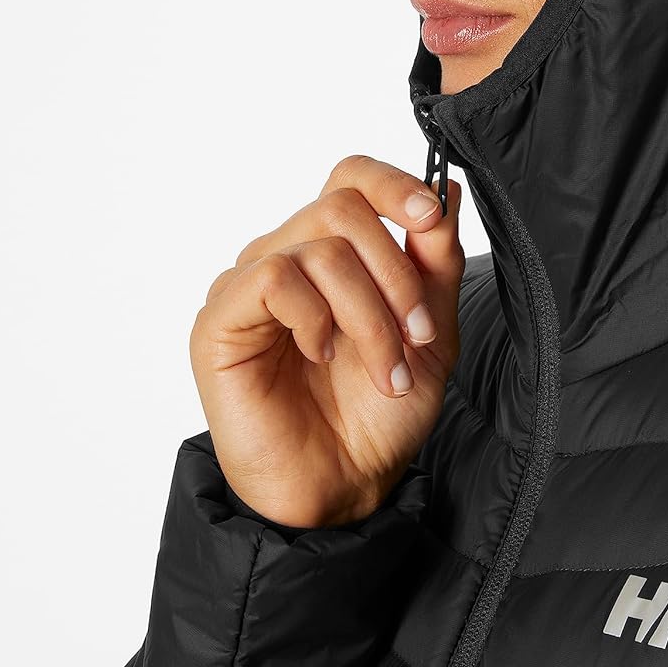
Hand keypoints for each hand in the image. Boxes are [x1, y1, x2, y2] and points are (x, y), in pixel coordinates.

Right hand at [189, 154, 464, 527]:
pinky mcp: (220, 319)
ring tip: (384, 368)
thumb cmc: (378, 416)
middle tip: (417, 334)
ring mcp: (248, 285)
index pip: (350, 178)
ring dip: (369, 313)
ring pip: (320, 247)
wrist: (344, 488)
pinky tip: (321, 356)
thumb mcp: (430, 331)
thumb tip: (448, 190)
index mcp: (332, 253)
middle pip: (343, 207)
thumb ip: (436, 261)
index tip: (430, 217)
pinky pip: (275, 277)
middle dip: (397, 273)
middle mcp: (286, 256)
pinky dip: (315, 317)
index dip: (393, 183)